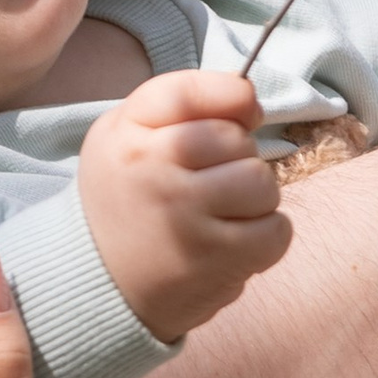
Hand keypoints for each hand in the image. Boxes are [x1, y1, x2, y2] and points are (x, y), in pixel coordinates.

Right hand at [79, 71, 288, 343]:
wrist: (101, 285)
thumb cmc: (127, 201)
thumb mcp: (126, 138)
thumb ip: (182, 106)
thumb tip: (251, 102)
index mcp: (126, 135)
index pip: (192, 92)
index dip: (232, 96)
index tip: (242, 113)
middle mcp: (151, 170)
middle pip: (236, 139)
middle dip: (238, 158)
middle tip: (211, 185)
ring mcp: (183, 217)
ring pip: (261, 182)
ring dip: (255, 199)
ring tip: (222, 215)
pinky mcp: (214, 259)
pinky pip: (276, 229)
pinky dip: (266, 237)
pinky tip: (235, 243)